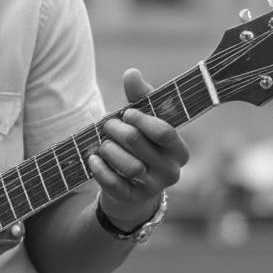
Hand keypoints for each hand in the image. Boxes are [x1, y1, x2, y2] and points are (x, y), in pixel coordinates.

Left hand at [87, 68, 189, 229]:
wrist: (130, 191)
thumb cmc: (139, 148)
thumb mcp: (143, 123)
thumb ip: (139, 98)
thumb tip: (131, 72)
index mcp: (179, 150)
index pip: (164, 131)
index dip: (141, 120)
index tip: (126, 114)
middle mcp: (171, 171)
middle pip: (138, 143)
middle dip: (117, 130)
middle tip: (107, 125)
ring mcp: (153, 188)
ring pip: (127, 164)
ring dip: (108, 149)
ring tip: (103, 144)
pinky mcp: (132, 199)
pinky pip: (112, 182)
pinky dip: (99, 168)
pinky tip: (93, 158)